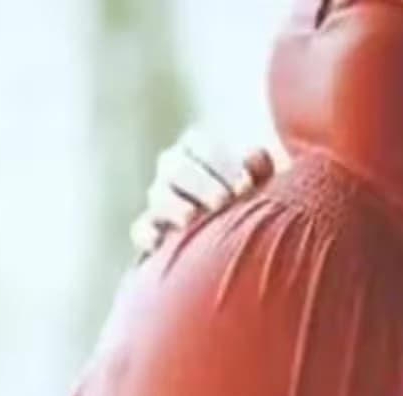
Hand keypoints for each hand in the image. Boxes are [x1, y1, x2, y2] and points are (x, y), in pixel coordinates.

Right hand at [131, 127, 275, 253]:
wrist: (229, 237)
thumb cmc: (248, 199)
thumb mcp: (259, 181)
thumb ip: (260, 167)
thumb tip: (252, 156)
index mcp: (198, 149)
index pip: (202, 147)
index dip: (222, 164)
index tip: (245, 184)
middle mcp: (173, 169)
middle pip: (177, 168)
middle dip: (201, 184)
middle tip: (223, 201)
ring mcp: (159, 198)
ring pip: (159, 196)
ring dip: (174, 206)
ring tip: (191, 218)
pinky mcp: (149, 229)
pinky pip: (142, 229)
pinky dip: (148, 234)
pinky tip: (159, 242)